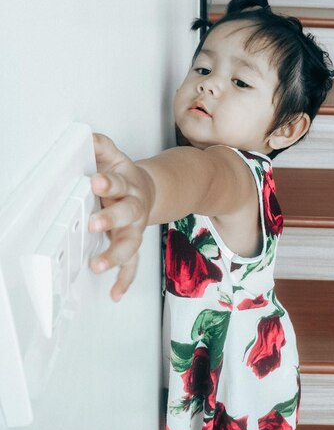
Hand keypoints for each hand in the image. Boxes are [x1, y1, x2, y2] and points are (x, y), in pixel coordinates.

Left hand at [89, 133, 154, 300]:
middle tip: (94, 223)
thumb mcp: (115, 158)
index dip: (109, 182)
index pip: (120, 182)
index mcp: (129, 185)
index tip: (97, 181)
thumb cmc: (126, 177)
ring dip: (115, 255)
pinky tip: (115, 293)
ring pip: (130, 243)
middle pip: (127, 213)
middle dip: (111, 218)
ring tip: (98, 265)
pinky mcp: (132, 243)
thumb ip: (102, 147)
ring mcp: (134, 229)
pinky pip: (132, 265)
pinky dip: (125, 280)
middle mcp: (135, 208)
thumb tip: (89, 136)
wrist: (149, 191)